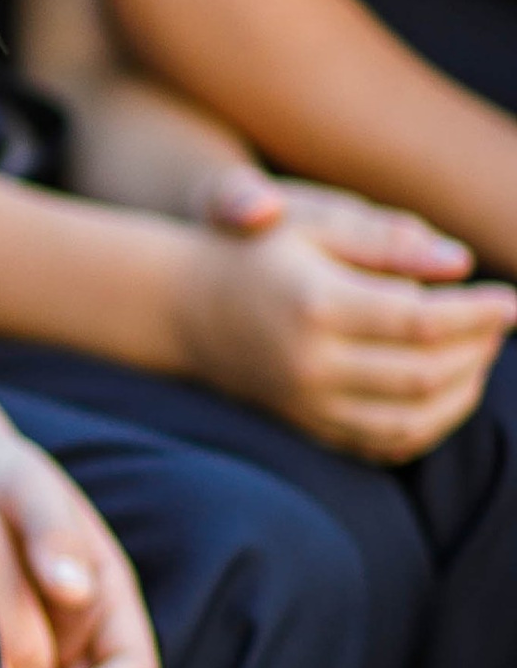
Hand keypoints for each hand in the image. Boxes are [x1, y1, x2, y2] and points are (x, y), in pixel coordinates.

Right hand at [177, 182, 513, 462]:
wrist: (184, 308)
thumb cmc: (255, 251)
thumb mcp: (312, 224)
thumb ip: (387, 240)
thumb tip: (461, 263)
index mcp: (316, 305)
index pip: (422, 319)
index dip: (478, 312)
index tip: (512, 300)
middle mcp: (311, 364)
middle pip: (425, 373)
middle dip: (478, 348)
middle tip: (499, 321)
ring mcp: (309, 404)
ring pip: (413, 418)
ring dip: (463, 390)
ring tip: (480, 353)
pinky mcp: (310, 426)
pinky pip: (387, 443)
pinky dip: (431, 423)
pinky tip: (448, 390)